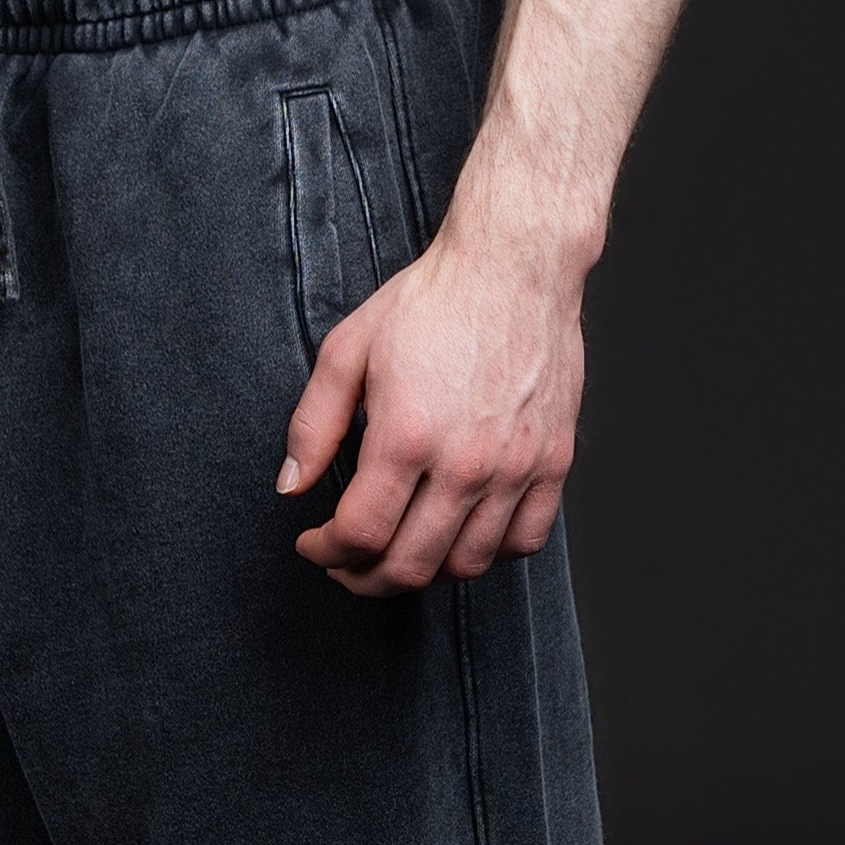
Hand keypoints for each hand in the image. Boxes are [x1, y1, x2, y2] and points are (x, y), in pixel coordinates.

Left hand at [279, 228, 582, 596]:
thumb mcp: (348, 351)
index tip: (314, 545)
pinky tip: (462, 533)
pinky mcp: (554, 461)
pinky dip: (491, 552)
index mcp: (408, 436)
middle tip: (346, 565)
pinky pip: (525, 539)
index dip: (326, 553)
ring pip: (467, 564)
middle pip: (410, 566)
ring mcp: (515, 466)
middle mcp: (465, 462)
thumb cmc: (432, 302)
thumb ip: (312, 425)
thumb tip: (290, 487)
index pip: (359, 534)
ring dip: (424, 571)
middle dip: (364, 578)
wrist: (515, 266)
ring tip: (400, 550)